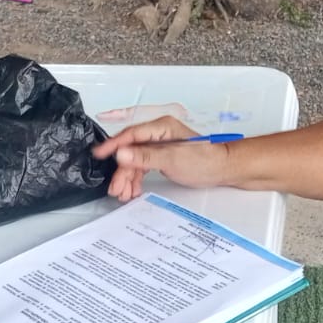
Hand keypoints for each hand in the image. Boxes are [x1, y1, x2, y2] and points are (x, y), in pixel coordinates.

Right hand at [90, 116, 236, 201]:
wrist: (223, 169)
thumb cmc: (205, 160)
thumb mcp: (173, 159)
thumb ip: (146, 156)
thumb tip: (122, 153)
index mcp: (161, 128)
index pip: (131, 134)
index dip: (113, 145)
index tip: (99, 154)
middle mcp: (158, 134)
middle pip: (130, 151)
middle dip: (122, 171)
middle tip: (115, 188)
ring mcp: (159, 146)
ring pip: (135, 161)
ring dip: (127, 178)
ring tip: (123, 195)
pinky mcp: (161, 158)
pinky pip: (142, 167)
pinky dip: (136, 179)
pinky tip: (132, 191)